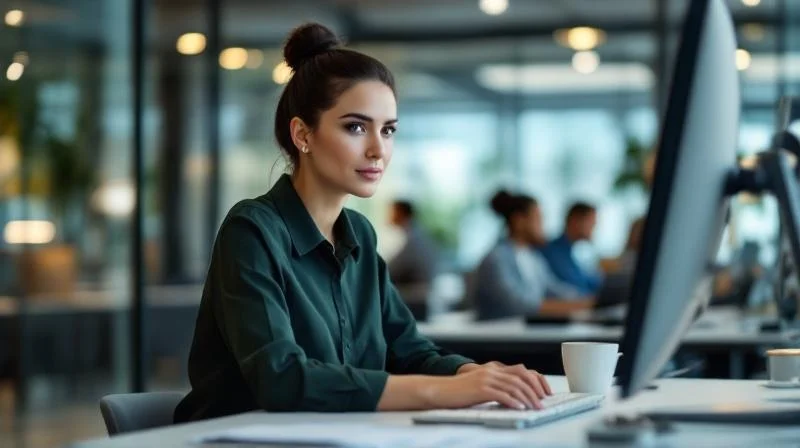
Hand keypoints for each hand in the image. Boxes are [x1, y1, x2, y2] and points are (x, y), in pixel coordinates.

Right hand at [431, 363, 551, 409]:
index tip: (544, 392)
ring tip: (534, 408)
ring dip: (527, 398)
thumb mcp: (481, 385)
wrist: (440, 390)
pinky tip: (519, 407)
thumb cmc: (460, 391)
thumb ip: (496, 386)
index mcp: (493, 369)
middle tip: (542, 402)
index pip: (522, 370)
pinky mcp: (480, 388)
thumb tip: (516, 397)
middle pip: (521, 377)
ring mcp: (486, 379)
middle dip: (535, 390)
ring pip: (514, 386)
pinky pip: (501, 394)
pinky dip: (513, 401)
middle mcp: (492, 371)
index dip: (535, 380)